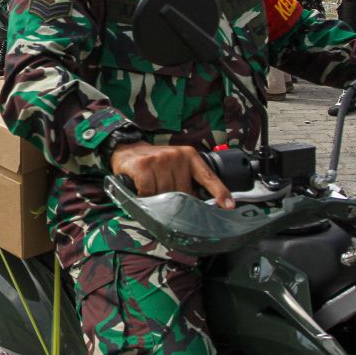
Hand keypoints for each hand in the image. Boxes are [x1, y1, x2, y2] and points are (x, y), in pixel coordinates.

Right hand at [111, 142, 233, 208]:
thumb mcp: (174, 165)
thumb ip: (186, 179)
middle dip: (174, 199)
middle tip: (164, 194)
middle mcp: (176, 156)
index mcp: (189, 156)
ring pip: (165, 195)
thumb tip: (196, 203)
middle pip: (182, 192)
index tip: (228, 205)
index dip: (219, 192)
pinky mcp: (143, 166)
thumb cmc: (153, 162)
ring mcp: (159, 160)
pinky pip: (149, 193)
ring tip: (151, 188)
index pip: (207, 176)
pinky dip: (144, 196)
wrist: (126, 149)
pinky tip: (141, 189)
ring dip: (157, 198)